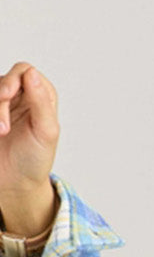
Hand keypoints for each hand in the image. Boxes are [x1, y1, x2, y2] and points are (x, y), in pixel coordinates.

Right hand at [0, 62, 59, 206]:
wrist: (15, 184)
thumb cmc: (35, 160)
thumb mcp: (46, 133)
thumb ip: (41, 102)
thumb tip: (32, 73)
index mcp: (40, 97)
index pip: (24, 72)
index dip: (13, 79)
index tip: (7, 95)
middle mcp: (20, 97)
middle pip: (3, 81)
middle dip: (0, 99)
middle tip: (3, 126)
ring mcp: (1, 106)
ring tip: (0, 133)